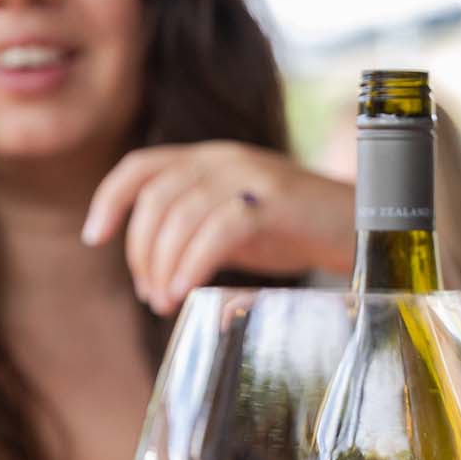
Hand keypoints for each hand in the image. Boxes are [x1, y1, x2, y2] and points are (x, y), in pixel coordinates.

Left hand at [83, 142, 353, 313]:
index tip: (95, 237)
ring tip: (164, 301)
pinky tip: (184, 293)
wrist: (365, 227)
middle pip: (154, 199)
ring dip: (161, 265)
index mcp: (211, 158)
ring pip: (179, 217)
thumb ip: (197, 229)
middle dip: (140, 251)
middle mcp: (224, 158)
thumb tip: (154, 266)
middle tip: (148, 293)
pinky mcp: (271, 204)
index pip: (142, 167)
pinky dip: (189, 266)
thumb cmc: (301, 232)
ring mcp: (248, 177)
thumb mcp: (239, 224)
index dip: (110, 199)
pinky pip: (213, 233)